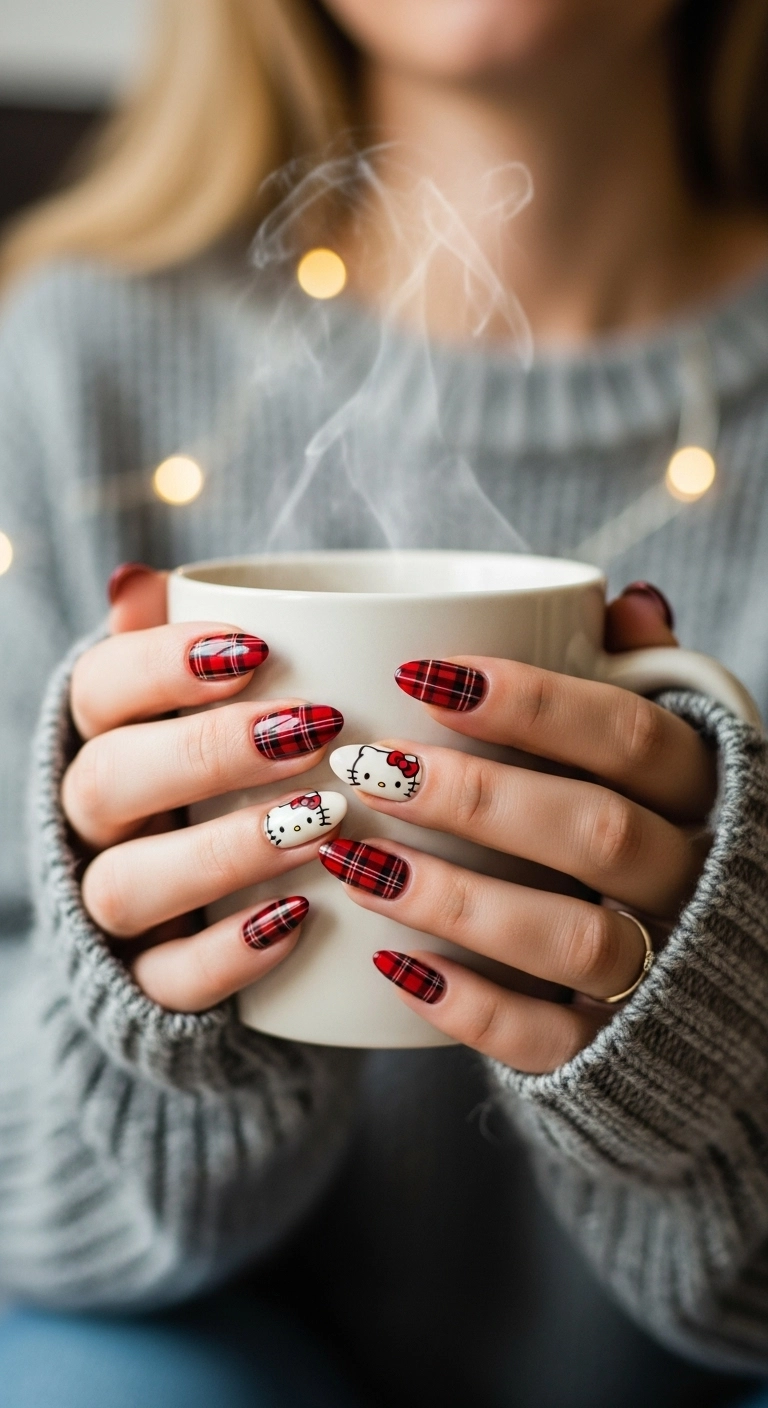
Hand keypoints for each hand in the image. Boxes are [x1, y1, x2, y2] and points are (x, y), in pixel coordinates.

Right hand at [61, 565, 345, 1011]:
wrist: (190, 912)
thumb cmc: (212, 778)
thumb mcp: (196, 711)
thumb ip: (175, 647)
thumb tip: (134, 578)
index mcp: (103, 740)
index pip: (99, 690)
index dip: (164, 665)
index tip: (255, 648)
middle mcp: (93, 823)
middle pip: (109, 781)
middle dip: (208, 753)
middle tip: (309, 730)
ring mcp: (111, 906)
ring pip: (128, 884)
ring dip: (225, 852)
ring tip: (321, 823)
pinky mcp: (144, 982)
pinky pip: (168, 978)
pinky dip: (230, 954)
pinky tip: (300, 919)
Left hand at [321, 584, 717, 1072]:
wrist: (709, 987)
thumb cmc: (654, 831)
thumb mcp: (661, 753)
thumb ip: (641, 679)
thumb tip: (626, 603)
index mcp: (700, 792)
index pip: (632, 736)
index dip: (535, 704)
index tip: (425, 675)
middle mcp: (690, 877)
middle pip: (599, 833)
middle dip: (477, 798)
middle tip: (371, 767)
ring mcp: (660, 970)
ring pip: (576, 939)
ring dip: (459, 900)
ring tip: (358, 867)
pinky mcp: (616, 1049)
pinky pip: (552, 1038)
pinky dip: (474, 1009)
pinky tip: (393, 968)